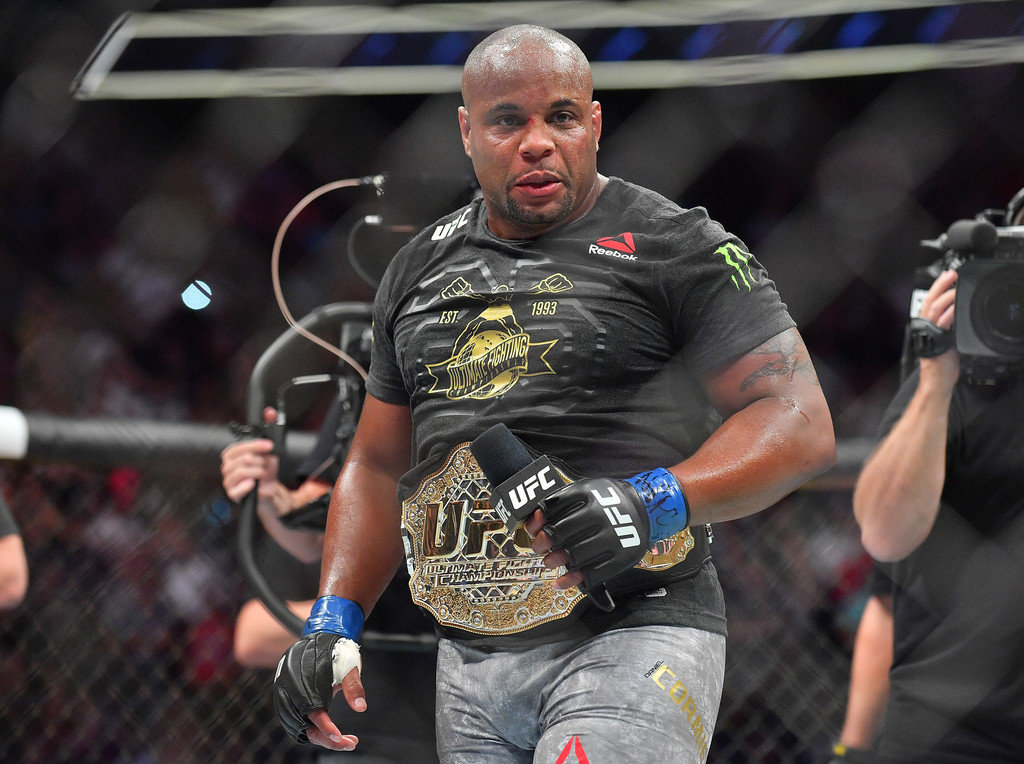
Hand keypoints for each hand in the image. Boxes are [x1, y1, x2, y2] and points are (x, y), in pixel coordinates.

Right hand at [221, 407, 286, 512]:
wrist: (270, 494)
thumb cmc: (266, 473)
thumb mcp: (270, 454)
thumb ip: (268, 432)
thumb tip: (270, 412)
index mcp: (233, 455)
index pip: (238, 447)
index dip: (254, 446)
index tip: (269, 446)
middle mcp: (228, 467)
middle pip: (241, 458)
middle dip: (259, 461)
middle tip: (266, 464)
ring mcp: (229, 481)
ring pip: (240, 471)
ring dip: (257, 472)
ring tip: (263, 474)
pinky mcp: (233, 495)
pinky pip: (236, 489)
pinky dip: (247, 486)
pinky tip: (253, 485)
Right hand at [273, 632, 365, 749]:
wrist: (323, 635)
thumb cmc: (337, 651)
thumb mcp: (349, 666)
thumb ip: (353, 686)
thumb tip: (361, 707)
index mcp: (304, 682)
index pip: (313, 714)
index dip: (327, 729)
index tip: (342, 738)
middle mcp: (289, 690)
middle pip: (303, 726)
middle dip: (326, 739)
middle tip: (350, 743)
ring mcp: (284, 694)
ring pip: (297, 726)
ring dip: (318, 736)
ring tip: (342, 740)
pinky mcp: (285, 696)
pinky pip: (293, 720)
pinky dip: (308, 729)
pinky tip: (326, 732)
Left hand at [527, 477, 650, 592]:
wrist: (645, 508)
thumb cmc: (608, 501)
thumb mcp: (587, 490)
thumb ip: (561, 502)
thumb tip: (535, 521)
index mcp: (590, 494)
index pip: (554, 508)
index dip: (537, 521)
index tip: (532, 530)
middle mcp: (601, 515)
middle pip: (562, 533)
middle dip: (544, 542)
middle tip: (540, 548)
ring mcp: (613, 537)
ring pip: (575, 554)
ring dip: (556, 560)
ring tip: (550, 561)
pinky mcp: (621, 558)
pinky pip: (593, 574)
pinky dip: (572, 580)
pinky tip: (561, 581)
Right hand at [918, 269, 959, 394]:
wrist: (938, 381)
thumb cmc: (942, 363)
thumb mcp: (948, 339)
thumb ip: (951, 325)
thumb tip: (960, 311)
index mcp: (927, 325)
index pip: (930, 301)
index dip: (938, 287)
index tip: (948, 275)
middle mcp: (926, 327)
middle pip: (930, 301)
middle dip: (940, 286)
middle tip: (951, 274)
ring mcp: (930, 334)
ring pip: (934, 309)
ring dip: (946, 297)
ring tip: (956, 288)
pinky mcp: (937, 340)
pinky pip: (943, 324)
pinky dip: (950, 313)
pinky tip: (956, 306)